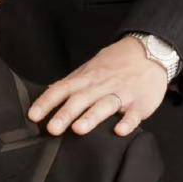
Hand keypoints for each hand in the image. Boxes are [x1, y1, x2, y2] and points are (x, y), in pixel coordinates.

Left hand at [29, 37, 168, 136]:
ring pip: (104, 105)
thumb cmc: (116, 63)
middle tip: (52, 129)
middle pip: (80, 99)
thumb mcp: (90, 68)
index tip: (33, 116)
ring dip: (91, 117)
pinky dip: (127, 122)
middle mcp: (101, 85)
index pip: (62, 89)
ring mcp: (122, 93)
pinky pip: (134, 114)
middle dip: (65, 114)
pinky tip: (119, 131)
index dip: (46, 102)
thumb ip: (71, 83)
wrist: (149, 51)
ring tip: (78, 129)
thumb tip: (48, 91)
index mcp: (86, 78)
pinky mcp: (141, 102)